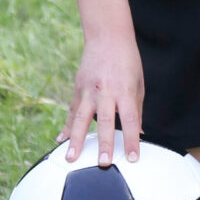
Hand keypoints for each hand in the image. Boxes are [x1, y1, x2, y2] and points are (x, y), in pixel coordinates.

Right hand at [57, 33, 143, 167]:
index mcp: (125, 90)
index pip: (130, 120)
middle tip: (103, 164)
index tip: (132, 158)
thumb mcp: (138, 82)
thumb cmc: (128, 59)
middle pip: (105, 122)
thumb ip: (136, 109)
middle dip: (104, 144)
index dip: (131, 140)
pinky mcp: (78, 88)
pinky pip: (72, 112)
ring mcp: (89, 90)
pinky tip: (60, 141)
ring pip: (82, 119)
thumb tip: (139, 132)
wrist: (107, 35)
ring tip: (71, 158)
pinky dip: (67, 127)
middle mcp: (106, 91)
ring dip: (76, 140)